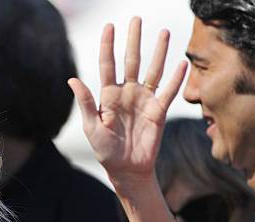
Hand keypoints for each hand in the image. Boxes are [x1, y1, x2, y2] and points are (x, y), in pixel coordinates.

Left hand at [68, 17, 186, 187]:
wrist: (126, 170)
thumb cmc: (106, 151)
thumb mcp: (92, 127)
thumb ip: (86, 103)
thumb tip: (72, 79)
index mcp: (108, 96)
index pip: (108, 65)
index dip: (108, 46)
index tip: (109, 27)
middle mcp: (127, 93)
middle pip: (131, 61)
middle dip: (133, 40)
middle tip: (136, 20)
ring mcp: (144, 100)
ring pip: (152, 71)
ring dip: (158, 52)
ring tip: (162, 32)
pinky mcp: (158, 111)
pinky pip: (168, 92)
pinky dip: (176, 79)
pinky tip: (182, 63)